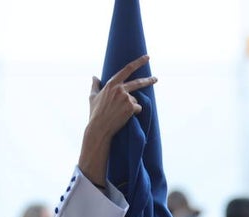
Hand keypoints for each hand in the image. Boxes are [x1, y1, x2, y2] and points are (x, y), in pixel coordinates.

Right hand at [78, 55, 156, 186]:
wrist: (99, 128)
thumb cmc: (95, 113)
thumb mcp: (92, 97)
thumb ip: (95, 85)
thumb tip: (94, 77)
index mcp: (112, 84)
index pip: (127, 69)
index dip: (138, 62)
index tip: (147, 57)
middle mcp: (120, 89)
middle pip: (138, 82)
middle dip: (149, 80)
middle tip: (156, 79)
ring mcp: (126, 98)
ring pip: (135, 100)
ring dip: (130, 106)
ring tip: (119, 114)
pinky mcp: (131, 107)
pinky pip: (137, 109)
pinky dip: (133, 113)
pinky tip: (124, 117)